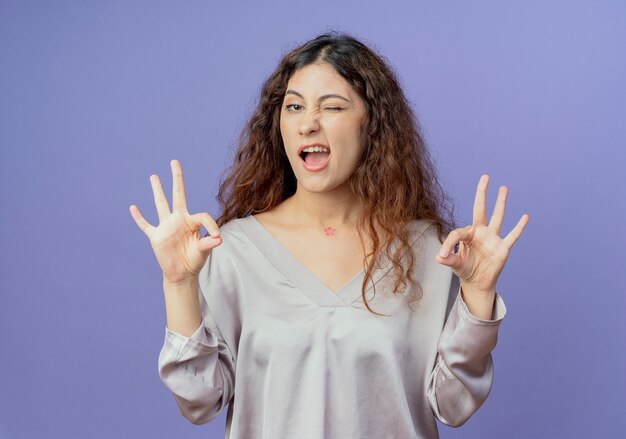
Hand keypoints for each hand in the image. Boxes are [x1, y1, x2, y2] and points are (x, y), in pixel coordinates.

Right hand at [129, 159, 221, 284]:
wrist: (181, 274)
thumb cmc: (194, 260)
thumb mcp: (204, 251)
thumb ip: (209, 243)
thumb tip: (218, 238)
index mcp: (192, 222)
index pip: (201, 215)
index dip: (210, 225)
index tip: (216, 236)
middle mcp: (178, 220)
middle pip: (177, 195)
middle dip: (177, 179)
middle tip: (174, 162)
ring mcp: (166, 227)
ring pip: (160, 204)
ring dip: (157, 190)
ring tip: (154, 176)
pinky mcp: (156, 236)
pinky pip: (146, 225)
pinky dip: (139, 217)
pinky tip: (133, 207)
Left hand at [435, 174, 528, 294]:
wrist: (478, 282)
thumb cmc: (465, 270)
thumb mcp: (455, 265)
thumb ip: (449, 260)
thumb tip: (438, 257)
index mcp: (467, 235)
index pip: (457, 233)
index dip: (449, 244)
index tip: (442, 255)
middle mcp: (480, 232)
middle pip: (481, 209)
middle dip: (482, 194)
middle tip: (485, 177)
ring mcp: (493, 238)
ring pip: (498, 217)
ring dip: (500, 203)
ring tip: (503, 188)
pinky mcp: (503, 248)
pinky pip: (512, 235)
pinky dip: (519, 227)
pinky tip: (525, 216)